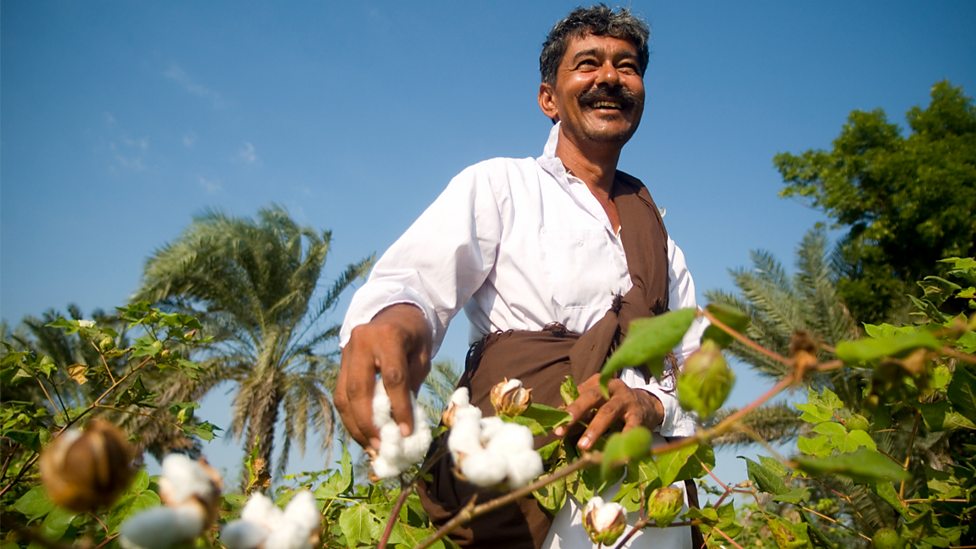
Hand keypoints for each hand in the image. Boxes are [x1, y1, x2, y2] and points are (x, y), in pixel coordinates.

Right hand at [334, 304, 431, 449]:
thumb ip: (411, 384)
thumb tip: (401, 422)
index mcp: (387, 336)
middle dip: (368, 422)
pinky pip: (341, 395)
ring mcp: (346, 352)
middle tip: (380, 446)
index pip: (392, 378)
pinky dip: (350, 418)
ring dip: (355, 425)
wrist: (394, 312)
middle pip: (358, 389)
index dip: (398, 407)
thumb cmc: (413, 336)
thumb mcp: (421, 355)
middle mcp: (360, 342)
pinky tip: (362, 434)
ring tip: (370, 446)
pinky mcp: (340, 363)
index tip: (405, 432)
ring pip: (343, 395)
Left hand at [553, 375, 663, 450]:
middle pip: (591, 397)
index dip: (566, 409)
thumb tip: (557, 423)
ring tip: (583, 446)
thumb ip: (580, 411)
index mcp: (598, 383)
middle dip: (575, 412)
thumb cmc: (615, 406)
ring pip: (608, 412)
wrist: (649, 405)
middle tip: (561, 430)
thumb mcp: (598, 404)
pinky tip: (613, 453)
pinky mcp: (639, 415)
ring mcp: (626, 400)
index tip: (555, 426)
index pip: (578, 394)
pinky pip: (630, 428)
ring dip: (594, 430)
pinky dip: (622, 440)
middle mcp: (612, 387)